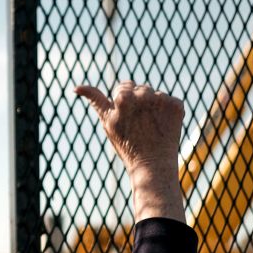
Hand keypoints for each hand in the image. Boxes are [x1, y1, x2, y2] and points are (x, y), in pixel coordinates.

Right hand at [75, 81, 185, 222]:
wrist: (152, 165)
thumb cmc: (127, 145)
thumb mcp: (107, 122)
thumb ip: (95, 100)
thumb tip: (75, 87)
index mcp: (123, 96)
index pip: (124, 87)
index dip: (124, 104)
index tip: (127, 119)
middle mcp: (143, 94)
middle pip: (141, 88)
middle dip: (139, 102)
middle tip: (139, 125)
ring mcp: (162, 99)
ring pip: (155, 95)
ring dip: (154, 106)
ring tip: (151, 126)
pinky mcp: (177, 105)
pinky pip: (170, 101)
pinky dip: (168, 112)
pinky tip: (163, 126)